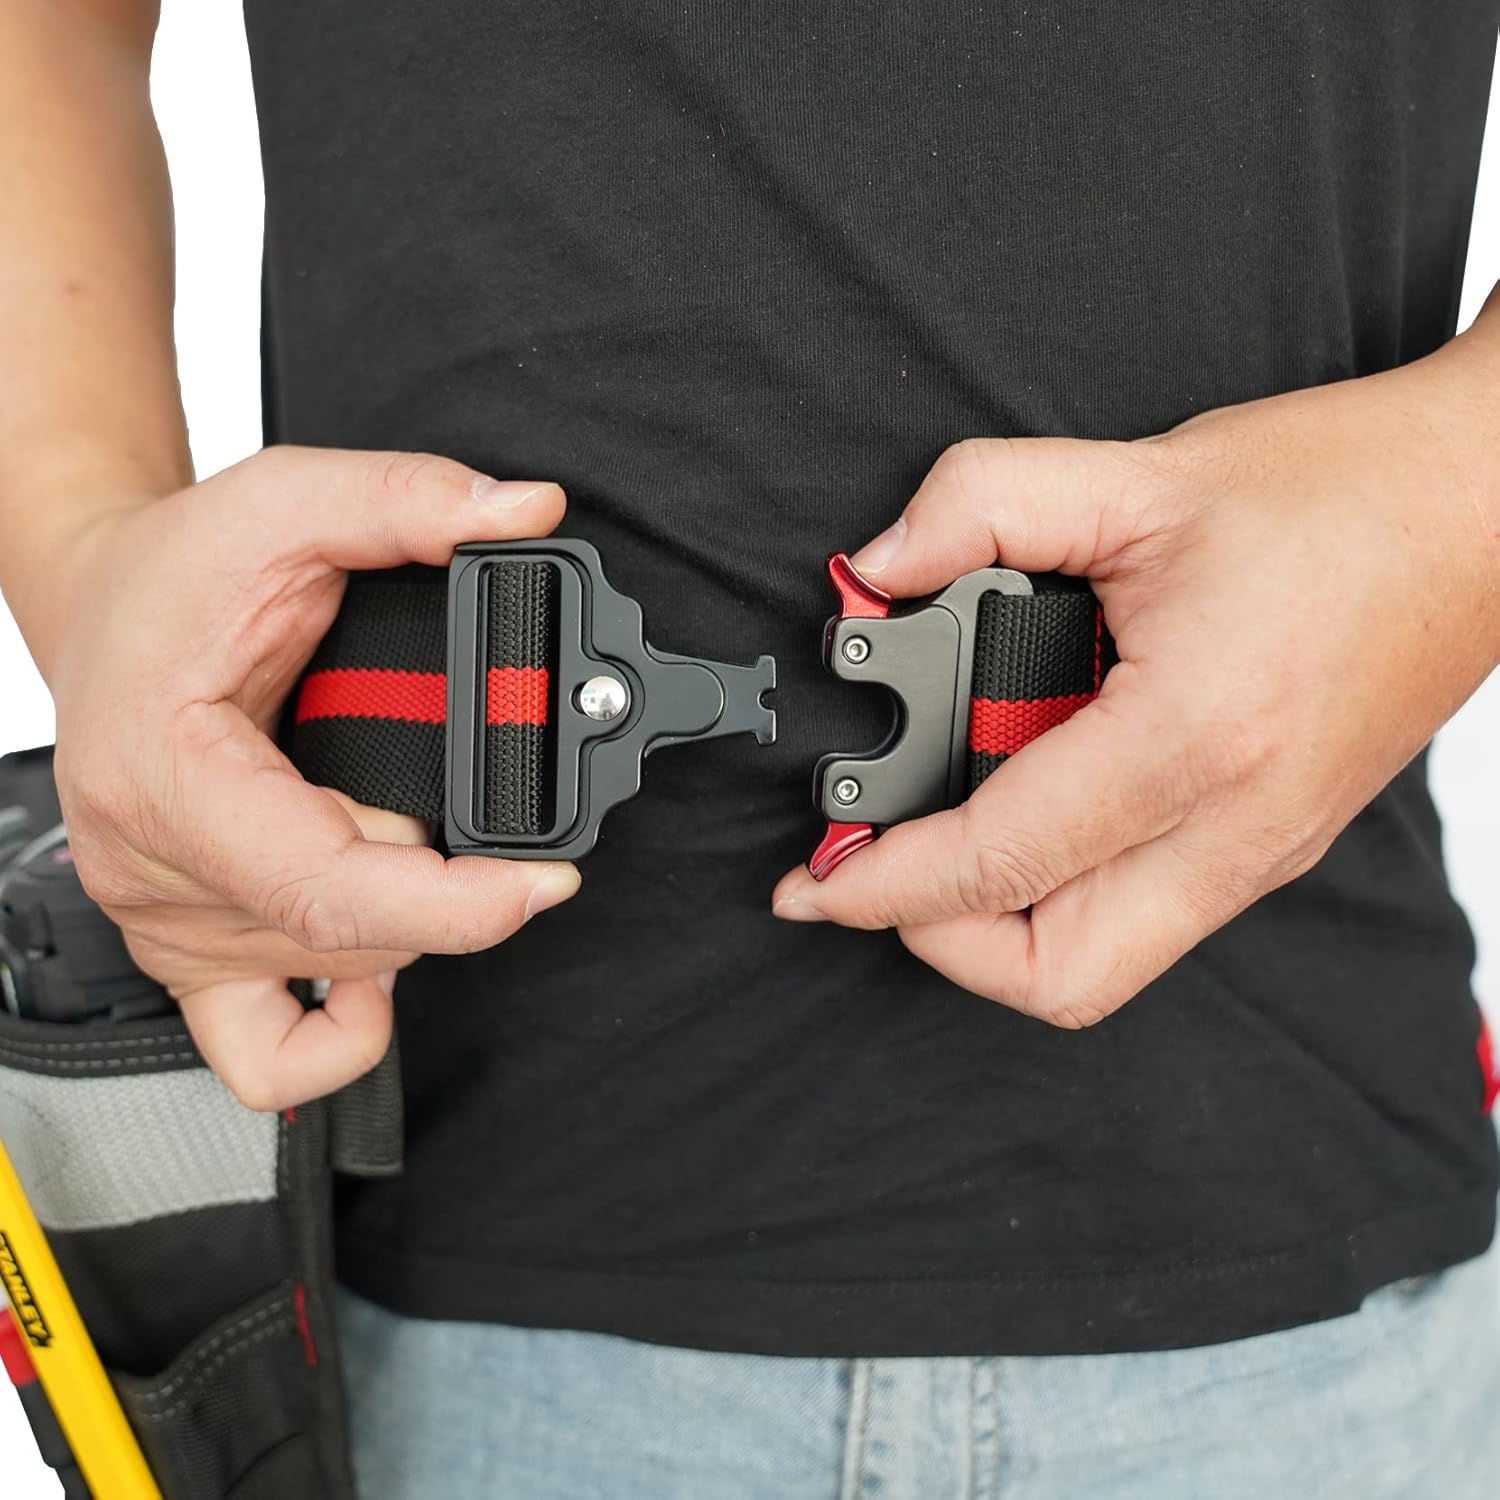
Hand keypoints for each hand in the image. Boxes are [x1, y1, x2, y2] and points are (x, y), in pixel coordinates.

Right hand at [42, 447, 580, 1108]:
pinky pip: (266, 1058)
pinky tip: (379, 951)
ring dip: (407, 916)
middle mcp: (153, 871)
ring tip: (403, 823)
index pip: (323, 888)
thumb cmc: (169, 575)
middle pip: (351, 935)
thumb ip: (405, 501)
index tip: (546, 879)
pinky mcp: (188, 955)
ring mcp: (167, 926)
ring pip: (337, 973)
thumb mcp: (283, 501)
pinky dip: (344, 1028)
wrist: (100, 613)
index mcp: (166, 777)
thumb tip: (521, 512)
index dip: (455, 903)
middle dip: (444, 880)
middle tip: (463, 793)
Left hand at [773, 350, 1499, 1025]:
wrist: (1491, 508)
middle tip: (881, 865)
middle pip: (1058, 975)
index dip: (883, 886)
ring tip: (944, 835)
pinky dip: (1062, 892)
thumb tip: (876, 568)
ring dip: (1000, 924)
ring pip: (1103, 964)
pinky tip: (1030, 805)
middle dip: (941, 939)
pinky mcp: (1274, 844)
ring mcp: (1264, 850)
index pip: (1003, 863)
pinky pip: (1146, 918)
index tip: (813, 883)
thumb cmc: (1344, 492)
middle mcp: (1236, 825)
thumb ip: (981, 503)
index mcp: (1196, 737)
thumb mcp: (1142, 475)